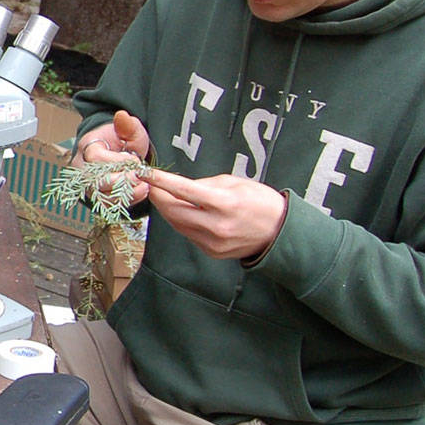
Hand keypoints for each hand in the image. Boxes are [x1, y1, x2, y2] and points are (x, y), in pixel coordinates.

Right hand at [75, 110, 153, 205]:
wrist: (117, 153)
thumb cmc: (121, 141)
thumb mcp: (129, 130)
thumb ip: (128, 125)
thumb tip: (122, 115)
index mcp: (87, 148)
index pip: (97, 159)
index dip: (118, 162)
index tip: (134, 159)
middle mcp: (82, 169)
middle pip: (97, 181)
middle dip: (123, 180)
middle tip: (140, 175)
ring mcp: (88, 185)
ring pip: (103, 196)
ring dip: (128, 192)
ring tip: (144, 183)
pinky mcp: (97, 198)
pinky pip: (109, 205)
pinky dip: (127, 200)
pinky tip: (140, 190)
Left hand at [141, 166, 288, 260]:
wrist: (280, 232)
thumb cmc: (259, 202)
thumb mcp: (235, 183)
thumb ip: (204, 184)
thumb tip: (179, 186)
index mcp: (224, 203)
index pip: (184, 190)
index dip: (160, 181)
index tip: (144, 173)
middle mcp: (217, 226)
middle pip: (174, 211)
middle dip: (158, 196)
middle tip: (149, 184)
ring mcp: (213, 242)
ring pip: (178, 224)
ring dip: (167, 210)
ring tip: (163, 196)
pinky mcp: (212, 252)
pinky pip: (188, 234)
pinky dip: (181, 222)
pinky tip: (181, 212)